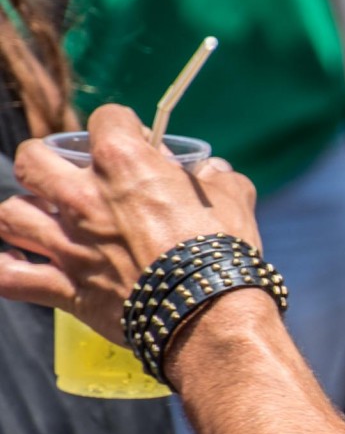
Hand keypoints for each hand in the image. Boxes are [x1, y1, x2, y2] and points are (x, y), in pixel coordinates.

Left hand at [0, 104, 261, 343]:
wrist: (208, 314)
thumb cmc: (221, 252)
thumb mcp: (233, 198)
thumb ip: (216, 179)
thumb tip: (214, 173)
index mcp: (123, 162)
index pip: (104, 119)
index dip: (120, 128)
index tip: (135, 143)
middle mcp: (83, 197)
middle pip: (32, 160)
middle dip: (46, 162)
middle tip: (69, 176)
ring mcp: (68, 244)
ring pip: (11, 215)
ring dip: (24, 214)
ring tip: (42, 220)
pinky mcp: (66, 289)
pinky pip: (10, 278)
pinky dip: (7, 269)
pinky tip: (15, 261)